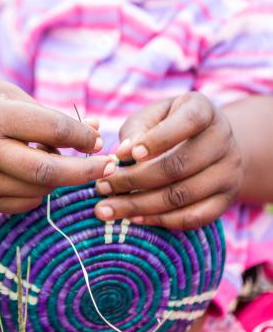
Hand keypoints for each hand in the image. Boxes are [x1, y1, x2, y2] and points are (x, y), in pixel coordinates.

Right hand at [0, 79, 114, 212]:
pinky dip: (41, 191)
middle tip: (110, 167)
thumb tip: (90, 133)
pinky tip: (39, 174)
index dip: (83, 135)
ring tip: (69, 164)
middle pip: (48, 170)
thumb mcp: (1, 92)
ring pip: (39, 190)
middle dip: (86, 171)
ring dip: (63, 180)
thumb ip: (45, 113)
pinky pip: (23, 203)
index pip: (52, 128)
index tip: (97, 138)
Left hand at [94, 92, 242, 228]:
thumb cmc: (167, 125)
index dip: (155, 140)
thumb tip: (122, 154)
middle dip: (133, 180)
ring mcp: (229, 172)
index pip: (185, 123)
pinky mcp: (226, 200)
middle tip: (101, 187)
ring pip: (182, 196)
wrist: (207, 142)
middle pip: (178, 166)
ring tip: (108, 209)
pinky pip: (194, 217)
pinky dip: (161, 220)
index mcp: (203, 111)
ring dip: (139, 205)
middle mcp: (223, 140)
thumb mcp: (152, 116)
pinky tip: (133, 218)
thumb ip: (136, 130)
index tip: (122, 155)